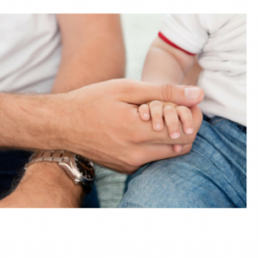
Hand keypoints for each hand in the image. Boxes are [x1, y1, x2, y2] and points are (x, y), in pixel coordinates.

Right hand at [58, 79, 204, 172]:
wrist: (59, 124)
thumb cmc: (91, 100)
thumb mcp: (126, 88)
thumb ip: (164, 92)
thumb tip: (198, 95)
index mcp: (137, 133)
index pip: (186, 133)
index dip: (192, 117)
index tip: (185, 104)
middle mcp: (135, 154)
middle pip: (181, 146)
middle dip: (183, 127)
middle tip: (171, 110)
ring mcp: (129, 165)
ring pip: (166, 154)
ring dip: (168, 137)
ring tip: (152, 118)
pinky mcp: (123, 169)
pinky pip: (150, 158)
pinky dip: (152, 144)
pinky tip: (137, 129)